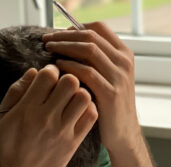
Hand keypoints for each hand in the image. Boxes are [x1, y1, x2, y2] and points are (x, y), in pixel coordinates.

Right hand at [0, 65, 97, 166]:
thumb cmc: (6, 147)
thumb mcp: (1, 117)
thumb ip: (16, 91)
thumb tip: (34, 71)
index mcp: (27, 109)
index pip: (48, 75)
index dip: (51, 69)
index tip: (49, 76)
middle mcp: (46, 119)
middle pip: (70, 82)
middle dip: (67, 78)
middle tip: (63, 86)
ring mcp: (62, 132)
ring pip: (84, 97)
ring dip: (80, 93)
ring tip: (72, 99)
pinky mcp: (73, 143)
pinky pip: (91, 117)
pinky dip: (88, 109)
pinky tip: (78, 112)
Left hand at [43, 22, 140, 152]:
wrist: (123, 135)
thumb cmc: (109, 107)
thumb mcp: (108, 78)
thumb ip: (96, 60)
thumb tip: (69, 42)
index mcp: (124, 54)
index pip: (98, 27)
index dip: (75, 27)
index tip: (58, 33)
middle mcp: (124, 62)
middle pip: (91, 36)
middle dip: (65, 35)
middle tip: (46, 39)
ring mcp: (119, 78)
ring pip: (89, 50)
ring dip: (65, 47)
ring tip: (49, 50)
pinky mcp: (111, 94)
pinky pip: (87, 73)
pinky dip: (70, 66)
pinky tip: (57, 68)